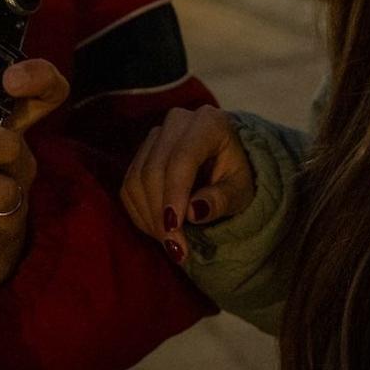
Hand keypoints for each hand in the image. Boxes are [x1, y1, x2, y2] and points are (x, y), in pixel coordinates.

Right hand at [122, 105, 254, 260]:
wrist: (224, 164)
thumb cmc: (236, 177)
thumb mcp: (241, 191)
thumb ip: (221, 200)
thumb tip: (193, 212)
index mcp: (208, 123)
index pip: (182, 158)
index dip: (174, 194)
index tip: (175, 229)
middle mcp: (177, 121)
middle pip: (155, 168)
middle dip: (160, 212)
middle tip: (175, 248)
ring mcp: (155, 135)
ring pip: (137, 178)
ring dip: (149, 216)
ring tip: (170, 243)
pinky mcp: (140, 153)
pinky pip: (129, 186)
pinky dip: (140, 213)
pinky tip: (158, 230)